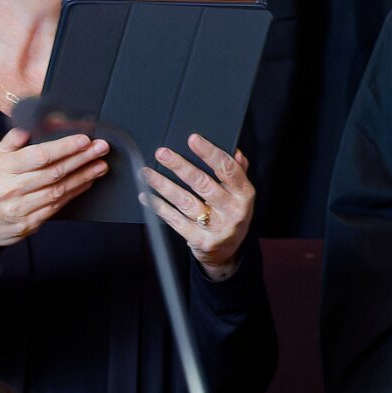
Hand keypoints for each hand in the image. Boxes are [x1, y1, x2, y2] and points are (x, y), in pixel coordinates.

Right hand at [0, 128, 107, 269]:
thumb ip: (13, 140)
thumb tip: (32, 122)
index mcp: (4, 168)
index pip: (40, 155)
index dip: (65, 147)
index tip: (84, 140)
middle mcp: (12, 188)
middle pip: (54, 172)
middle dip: (82, 159)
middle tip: (101, 149)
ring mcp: (21, 208)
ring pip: (59, 191)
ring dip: (83, 177)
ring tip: (100, 165)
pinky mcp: (29, 224)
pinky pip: (56, 207)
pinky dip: (74, 193)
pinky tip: (86, 183)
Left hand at [143, 135, 256, 280]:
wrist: (228, 253)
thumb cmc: (230, 215)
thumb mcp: (240, 194)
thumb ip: (238, 172)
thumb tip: (235, 152)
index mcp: (244, 194)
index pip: (227, 169)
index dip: (209, 152)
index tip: (192, 139)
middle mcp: (232, 211)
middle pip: (203, 183)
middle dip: (180, 166)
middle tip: (163, 153)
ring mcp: (216, 227)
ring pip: (185, 201)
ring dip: (163, 185)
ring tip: (148, 173)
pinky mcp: (200, 240)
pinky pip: (175, 220)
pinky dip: (159, 207)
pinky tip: (147, 196)